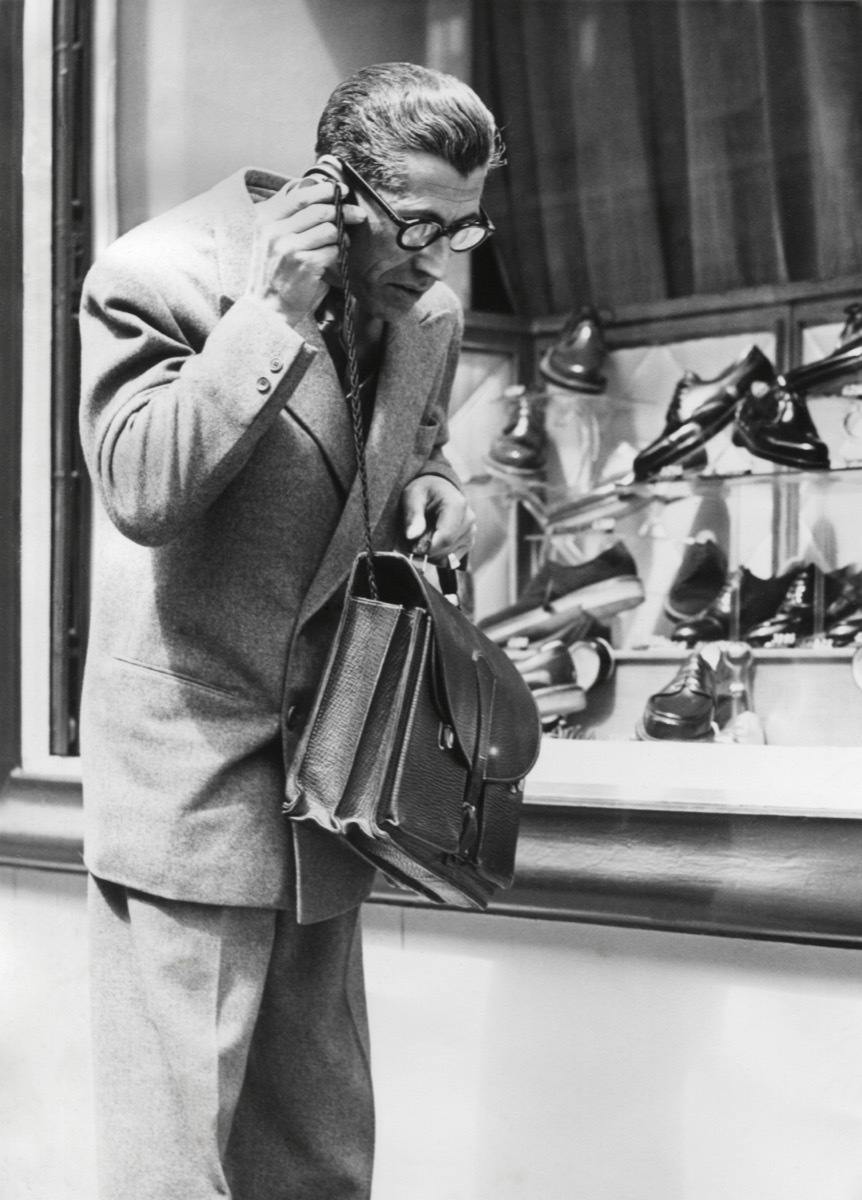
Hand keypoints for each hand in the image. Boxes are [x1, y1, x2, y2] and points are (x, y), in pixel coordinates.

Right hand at [245, 177, 364, 325]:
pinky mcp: (305, 264)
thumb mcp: (270, 239)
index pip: (300, 195)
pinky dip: (338, 253)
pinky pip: (333, 250)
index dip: (324, 190)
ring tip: (342, 242)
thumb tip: (316, 191)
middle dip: (344, 210)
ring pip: (329, 229)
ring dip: (342, 235)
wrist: (268, 308)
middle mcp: (275, 230)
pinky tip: (335, 258)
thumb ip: (287, 216)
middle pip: (320, 210)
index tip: (340, 190)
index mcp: (266, 219)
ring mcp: (290, 247)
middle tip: (358, 215)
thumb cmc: (274, 273)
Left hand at [401, 475, 475, 564]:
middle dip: (427, 550)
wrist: (438, 489)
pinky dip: (438, 557)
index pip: (445, 538)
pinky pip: (452, 560)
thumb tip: (411, 536)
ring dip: (431, 554)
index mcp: (456, 506)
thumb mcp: (413, 496)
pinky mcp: (469, 541)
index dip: (427, 548)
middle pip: (446, 548)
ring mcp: (471, 532)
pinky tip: (431, 545)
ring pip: (448, 557)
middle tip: (413, 541)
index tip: (412, 547)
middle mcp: (468, 520)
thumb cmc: (424, 491)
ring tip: (423, 539)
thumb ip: (412, 515)